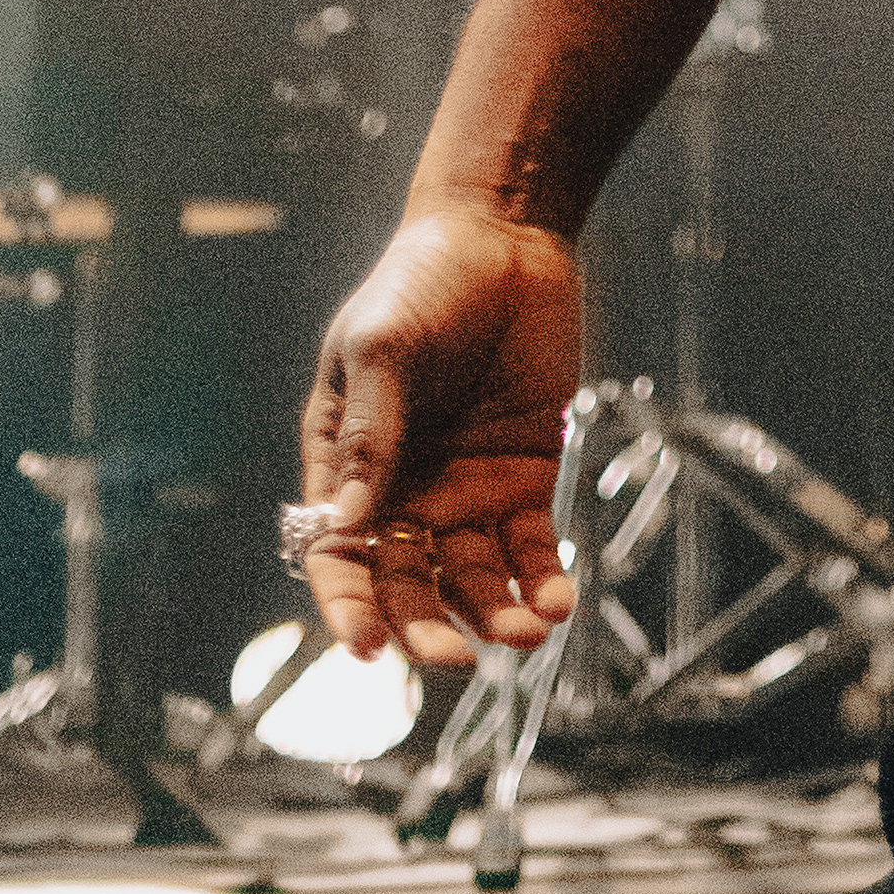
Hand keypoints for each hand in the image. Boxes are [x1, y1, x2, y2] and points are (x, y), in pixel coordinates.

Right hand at [298, 205, 584, 664]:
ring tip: (522, 635)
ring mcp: (465, 490)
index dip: (347, 606)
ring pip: (471, 580)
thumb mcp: (380, 346)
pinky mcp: (524, 478)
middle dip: (427, 628)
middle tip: (456, 658)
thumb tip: (345, 522)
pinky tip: (555, 604)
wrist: (505, 235)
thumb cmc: (420, 282)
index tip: (367, 646)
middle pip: (407, 584)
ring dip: (491, 616)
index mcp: (348, 467)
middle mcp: (403, 493)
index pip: (338, 556)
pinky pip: (529, 548)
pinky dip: (541, 581)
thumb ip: (367, 432)